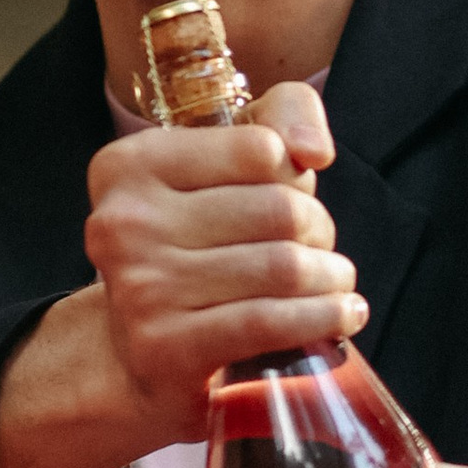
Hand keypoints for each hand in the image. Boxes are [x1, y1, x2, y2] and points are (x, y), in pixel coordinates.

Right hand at [85, 82, 363, 439]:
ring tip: (336, 281)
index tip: (290, 198)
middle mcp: (124, 222)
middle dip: (319, 229)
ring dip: (331, 276)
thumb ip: (281, 115)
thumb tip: (313, 150)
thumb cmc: (191, 245)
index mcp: (129, 165)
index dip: (295, 175)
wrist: (133, 351)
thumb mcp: (222, 162)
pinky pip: (270, 322)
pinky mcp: (167, 348)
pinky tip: (343, 313)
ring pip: (282, 267)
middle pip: (279, 209)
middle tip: (319, 248)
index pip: (261, 149)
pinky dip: (322, 316)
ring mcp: (142, 288)